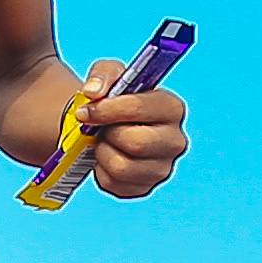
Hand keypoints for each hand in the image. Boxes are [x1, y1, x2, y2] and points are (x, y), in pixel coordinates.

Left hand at [73, 83, 187, 199]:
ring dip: (102, 153)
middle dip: (108, 134)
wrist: (106, 126)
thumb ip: (102, 75)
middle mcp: (175, 141)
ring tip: (103, 142)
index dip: (107, 109)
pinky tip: (106, 158)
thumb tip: (93, 93)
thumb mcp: (110, 74)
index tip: (86, 111)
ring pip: (122, 167)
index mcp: (172, 108)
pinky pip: (114, 185)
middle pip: (135, 143)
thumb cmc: (113, 100)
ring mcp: (162, 168)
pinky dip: (101, 171)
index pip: (140, 109)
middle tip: (99, 129)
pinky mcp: (144, 188)